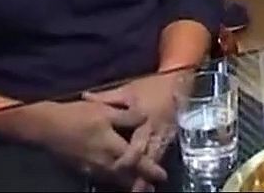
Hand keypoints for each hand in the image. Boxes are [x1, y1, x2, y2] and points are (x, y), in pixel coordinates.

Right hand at [32, 100, 167, 189]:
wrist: (45, 127)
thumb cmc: (76, 116)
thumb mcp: (105, 110)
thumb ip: (127, 116)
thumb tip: (146, 118)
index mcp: (113, 148)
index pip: (137, 163)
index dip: (151, 170)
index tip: (162, 175)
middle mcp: (104, 162)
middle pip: (126, 177)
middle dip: (139, 183)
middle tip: (151, 189)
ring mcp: (91, 168)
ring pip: (113, 180)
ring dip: (126, 184)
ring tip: (136, 187)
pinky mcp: (81, 169)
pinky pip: (102, 178)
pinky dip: (112, 180)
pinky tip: (113, 178)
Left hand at [83, 71, 190, 191]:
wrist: (178, 81)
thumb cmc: (151, 86)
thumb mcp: (128, 89)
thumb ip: (106, 97)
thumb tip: (84, 97)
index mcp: (144, 118)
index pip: (136, 143)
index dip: (128, 158)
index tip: (119, 168)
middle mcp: (155, 131)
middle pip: (148, 156)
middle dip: (141, 175)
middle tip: (134, 190)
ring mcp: (164, 136)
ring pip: (156, 158)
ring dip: (148, 175)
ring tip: (140, 190)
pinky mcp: (169, 138)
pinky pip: (160, 155)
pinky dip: (154, 167)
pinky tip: (148, 180)